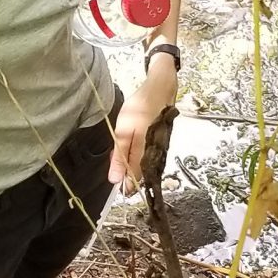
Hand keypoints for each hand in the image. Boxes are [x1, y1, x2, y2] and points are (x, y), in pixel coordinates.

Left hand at [110, 57, 178, 190]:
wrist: (160, 89)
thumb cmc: (140, 107)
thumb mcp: (123, 131)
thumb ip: (119, 156)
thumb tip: (115, 179)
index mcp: (145, 154)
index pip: (134, 179)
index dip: (125, 185)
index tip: (117, 188)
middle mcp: (156, 155)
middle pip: (140, 174)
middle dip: (128, 174)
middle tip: (116, 165)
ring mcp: (161, 149)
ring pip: (145, 165)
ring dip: (132, 164)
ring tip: (123, 155)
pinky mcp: (162, 143)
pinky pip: (149, 156)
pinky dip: (138, 155)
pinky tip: (132, 146)